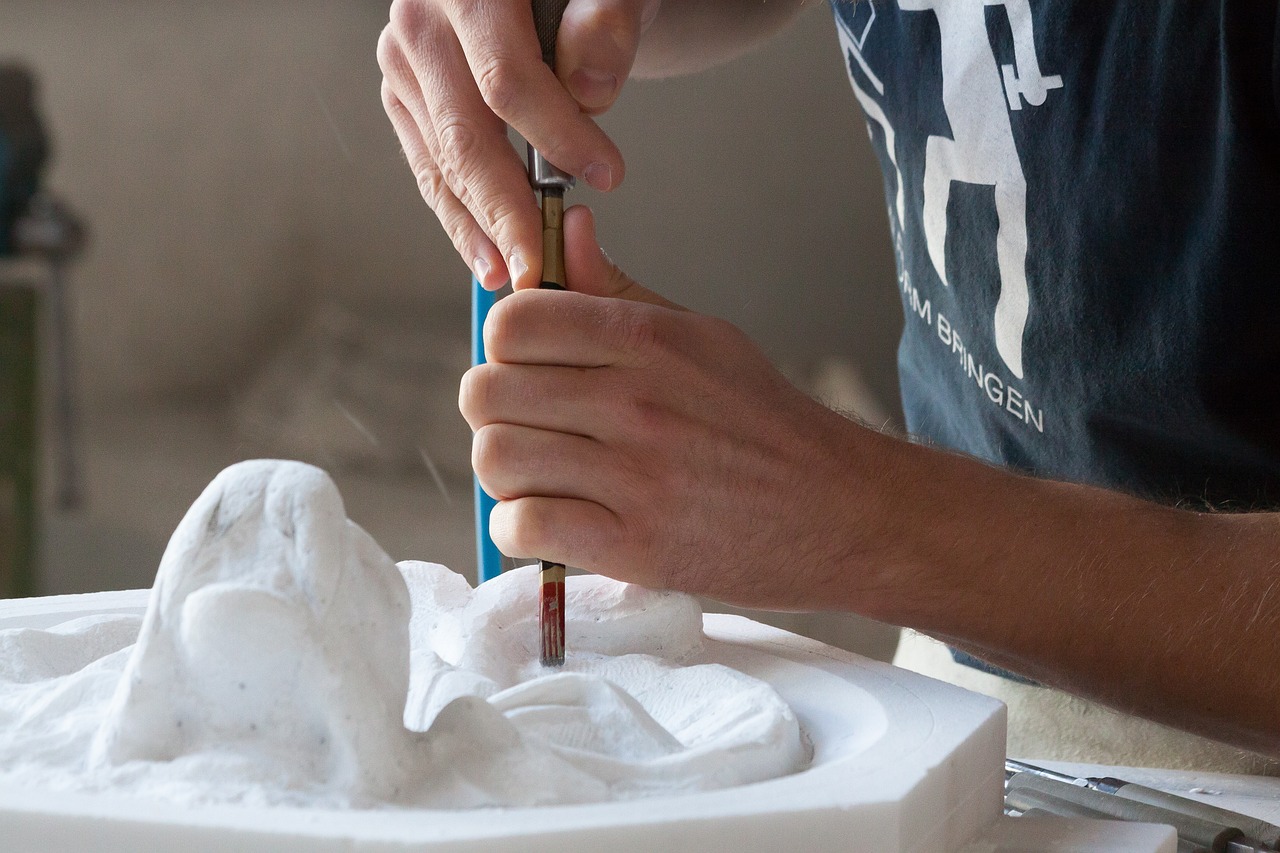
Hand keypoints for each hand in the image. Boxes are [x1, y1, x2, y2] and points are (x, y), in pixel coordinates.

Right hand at [377, 0, 658, 290]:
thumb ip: (608, 22)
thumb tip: (588, 87)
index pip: (506, 79)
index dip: (557, 136)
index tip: (606, 177)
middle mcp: (420, 22)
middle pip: (464, 133)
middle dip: (507, 208)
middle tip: (541, 262)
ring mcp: (405, 63)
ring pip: (442, 162)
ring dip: (480, 227)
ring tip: (514, 272)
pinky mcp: (406, 99)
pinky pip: (432, 170)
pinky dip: (462, 218)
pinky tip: (487, 256)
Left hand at [460, 206, 888, 608]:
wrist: (842, 512)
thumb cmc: (767, 424)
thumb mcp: (702, 337)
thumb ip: (617, 290)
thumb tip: (566, 229)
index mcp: (648, 341)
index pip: (511, 323)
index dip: (506, 348)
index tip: (530, 370)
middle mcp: (636, 402)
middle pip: (486, 393)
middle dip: (498, 412)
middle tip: (533, 429)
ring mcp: (634, 477)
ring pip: (496, 460)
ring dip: (508, 474)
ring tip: (545, 477)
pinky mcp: (634, 547)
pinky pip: (520, 527)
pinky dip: (523, 529)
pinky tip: (557, 520)